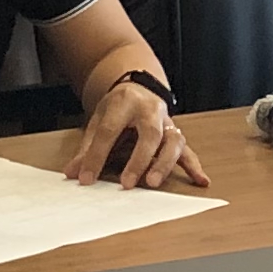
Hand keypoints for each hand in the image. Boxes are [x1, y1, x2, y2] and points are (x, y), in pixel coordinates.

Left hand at [70, 79, 209, 190]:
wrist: (138, 87)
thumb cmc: (118, 107)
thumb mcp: (99, 120)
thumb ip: (87, 148)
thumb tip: (72, 173)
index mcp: (125, 102)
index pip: (110, 131)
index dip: (96, 156)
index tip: (86, 178)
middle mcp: (150, 110)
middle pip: (150, 134)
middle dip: (139, 160)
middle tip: (127, 184)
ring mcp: (166, 122)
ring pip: (173, 141)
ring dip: (164, 164)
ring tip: (153, 183)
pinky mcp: (175, 134)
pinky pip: (188, 150)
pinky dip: (194, 166)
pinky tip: (200, 181)